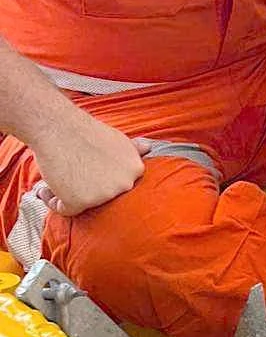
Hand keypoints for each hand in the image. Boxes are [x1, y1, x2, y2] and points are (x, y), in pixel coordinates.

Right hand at [33, 114, 152, 215]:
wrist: (59, 127)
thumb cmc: (85, 131)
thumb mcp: (118, 139)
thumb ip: (133, 150)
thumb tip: (148, 148)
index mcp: (135, 170)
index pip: (120, 185)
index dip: (103, 179)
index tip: (91, 173)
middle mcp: (123, 185)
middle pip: (104, 197)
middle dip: (90, 188)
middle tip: (75, 173)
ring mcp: (103, 195)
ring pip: (85, 204)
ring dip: (71, 194)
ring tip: (61, 176)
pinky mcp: (79, 202)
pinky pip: (64, 209)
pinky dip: (53, 201)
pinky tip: (46, 190)